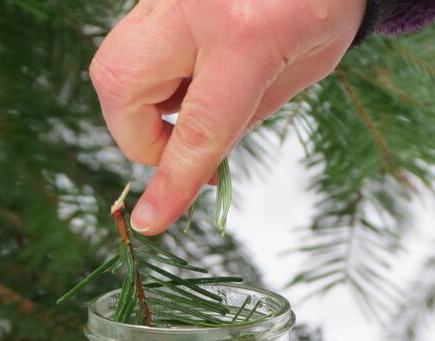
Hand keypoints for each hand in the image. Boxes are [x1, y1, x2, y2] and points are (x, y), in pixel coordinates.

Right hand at [89, 0, 365, 234]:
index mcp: (247, 34)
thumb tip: (195, 160)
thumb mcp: (301, 73)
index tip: (151, 221)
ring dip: (141, 109)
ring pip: (114, 67)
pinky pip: (132, 48)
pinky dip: (149, 80)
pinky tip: (188, 77)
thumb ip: (239, 119)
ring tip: (191, 107)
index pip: (196, 127)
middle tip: (178, 149)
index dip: (171, 183)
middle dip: (137, 136)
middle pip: (120, 87)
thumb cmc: (324, 3)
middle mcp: (192, 5)